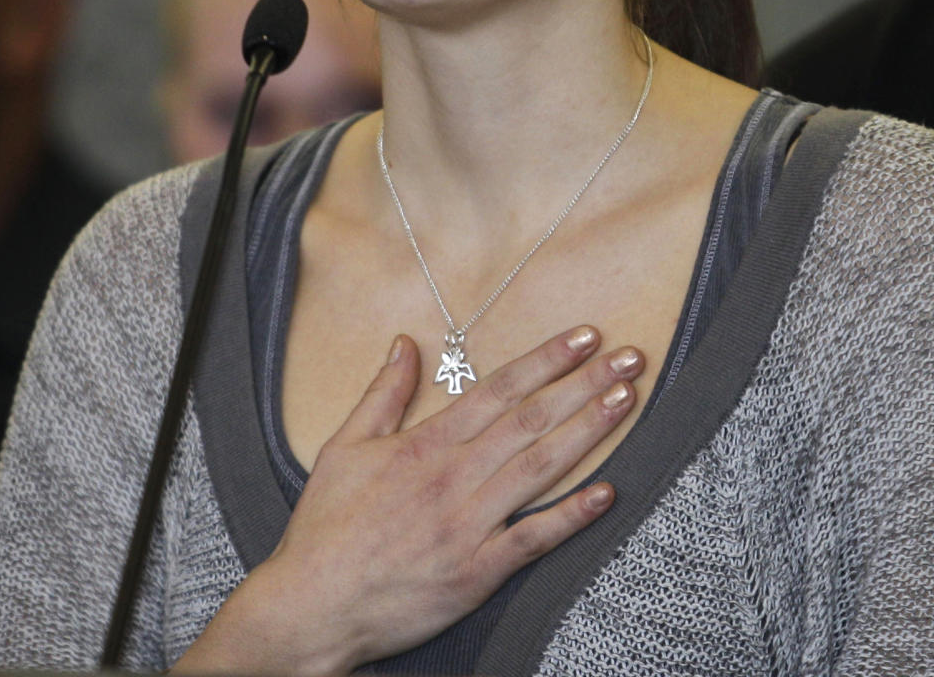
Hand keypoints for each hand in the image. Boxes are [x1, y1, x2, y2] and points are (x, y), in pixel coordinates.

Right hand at [173, 326, 642, 675]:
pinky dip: (571, 515)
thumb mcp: (345, 445)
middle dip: (584, 384)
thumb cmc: (326, 526)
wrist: (312, 605)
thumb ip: (383, 392)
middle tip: (630, 358)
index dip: (547, 359)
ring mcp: (469, 524)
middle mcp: (455, 476)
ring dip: (589, 431)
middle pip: (532, 419)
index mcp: (427, 443)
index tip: (584, 336)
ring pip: (541, 467)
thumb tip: (405, 342)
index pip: (500, 388)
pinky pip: (534, 539)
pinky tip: (608, 492)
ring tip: (626, 401)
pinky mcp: (477, 571)